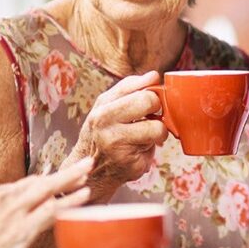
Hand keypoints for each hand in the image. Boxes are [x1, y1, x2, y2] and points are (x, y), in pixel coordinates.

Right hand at [0, 158, 92, 247]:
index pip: (15, 187)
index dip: (36, 185)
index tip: (50, 183)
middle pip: (35, 182)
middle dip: (60, 174)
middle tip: (80, 166)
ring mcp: (11, 212)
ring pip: (48, 189)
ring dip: (71, 178)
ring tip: (88, 170)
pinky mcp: (23, 229)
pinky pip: (53, 210)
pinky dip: (71, 201)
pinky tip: (85, 195)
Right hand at [67, 71, 169, 199]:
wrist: (90, 171)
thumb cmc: (102, 134)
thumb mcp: (106, 107)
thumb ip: (129, 88)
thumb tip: (154, 75)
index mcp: (102, 110)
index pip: (140, 91)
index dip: (152, 94)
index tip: (151, 101)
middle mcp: (106, 127)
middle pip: (150, 103)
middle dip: (157, 109)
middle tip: (150, 117)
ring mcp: (119, 147)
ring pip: (158, 128)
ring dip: (157, 132)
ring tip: (144, 136)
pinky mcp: (132, 165)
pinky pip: (155, 150)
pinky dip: (150, 150)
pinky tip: (137, 151)